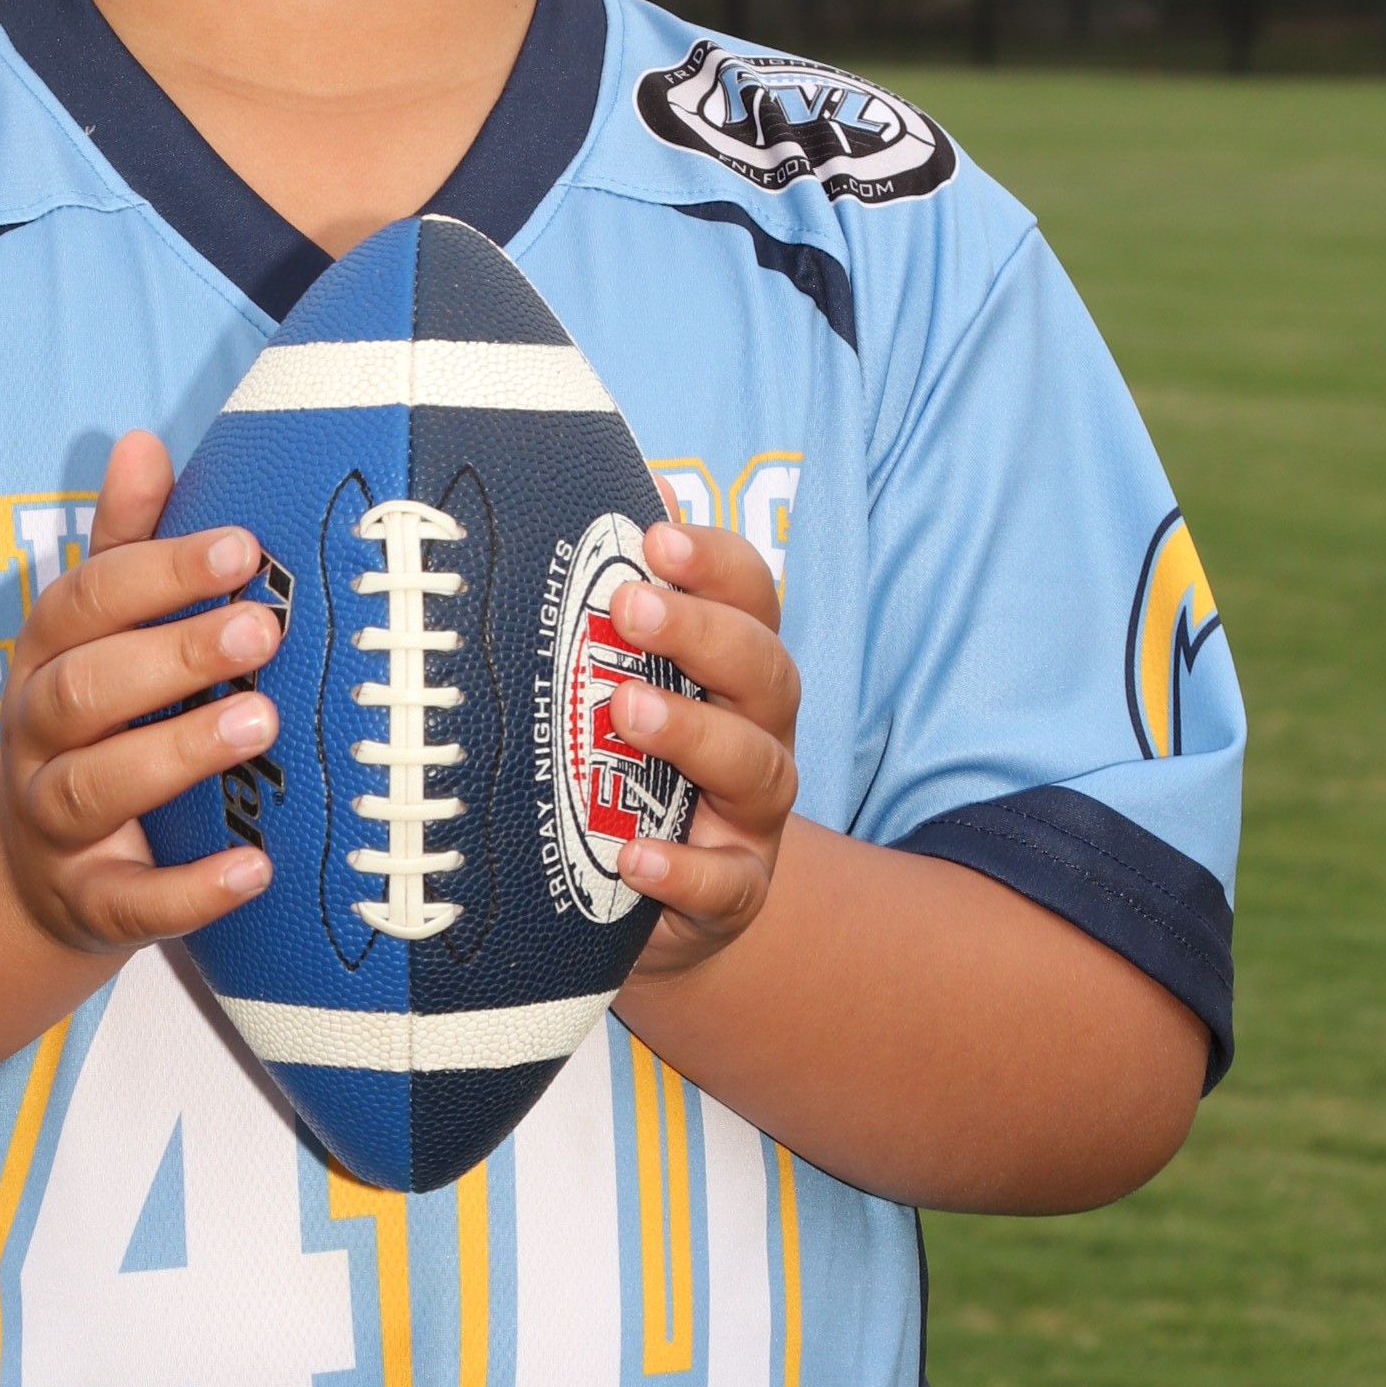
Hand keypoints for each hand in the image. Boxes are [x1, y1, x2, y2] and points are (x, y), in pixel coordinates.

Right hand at [0, 429, 282, 957]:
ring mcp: (55, 825)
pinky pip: (130, 901)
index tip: (241, 548)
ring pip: (97, 788)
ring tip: (261, 725)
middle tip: (261, 631)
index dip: (157, 573)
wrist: (33, 869)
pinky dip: (189, 890)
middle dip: (171, 658)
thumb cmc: (96, 723)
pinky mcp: (87, 903)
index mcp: (46, 658)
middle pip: (84, 691)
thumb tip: (142, 442)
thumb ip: (123, 546)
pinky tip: (255, 870)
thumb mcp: (97, 635)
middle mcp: (38, 737)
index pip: (83, 604)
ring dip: (177, 754)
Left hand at [605, 515, 801, 984]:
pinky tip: (633, 855)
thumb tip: (628, 486)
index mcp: (734, 669)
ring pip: (755, 768)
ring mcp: (750, 816)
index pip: (751, 599)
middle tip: (631, 606)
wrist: (638, 900)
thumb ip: (624, 594)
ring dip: (693, 732)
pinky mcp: (733, 893)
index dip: (714, 563)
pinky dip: (683, 869)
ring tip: (625, 711)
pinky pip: (724, 883)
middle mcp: (758, 733)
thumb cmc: (627, 766)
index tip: (656, 537)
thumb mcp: (622, 680)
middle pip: (763, 671)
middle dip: (702, 634)